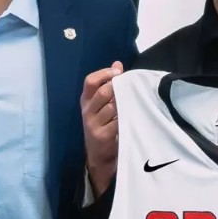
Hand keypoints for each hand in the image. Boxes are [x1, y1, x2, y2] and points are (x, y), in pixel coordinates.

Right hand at [81, 61, 123, 196]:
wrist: (99, 155)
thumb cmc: (103, 125)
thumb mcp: (102, 105)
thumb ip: (109, 84)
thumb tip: (118, 63)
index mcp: (86, 100)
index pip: (90, 81)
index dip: (104, 73)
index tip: (118, 71)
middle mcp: (87, 111)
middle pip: (103, 92)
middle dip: (118, 88)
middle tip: (130, 87)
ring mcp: (93, 124)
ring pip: (113, 106)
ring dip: (125, 103)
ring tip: (132, 104)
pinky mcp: (102, 135)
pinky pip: (118, 121)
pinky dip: (126, 117)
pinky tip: (131, 117)